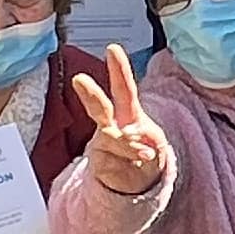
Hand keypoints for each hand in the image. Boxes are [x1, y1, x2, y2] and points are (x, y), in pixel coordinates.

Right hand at [71, 44, 170, 194]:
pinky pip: (112, 160)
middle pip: (99, 106)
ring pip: (113, 139)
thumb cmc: (145, 153)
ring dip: (130, 146)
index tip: (112, 49)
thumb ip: (145, 135)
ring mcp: (102, 143)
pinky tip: (134, 165)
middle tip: (79, 80)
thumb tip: (129, 134)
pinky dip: (128, 163)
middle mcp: (111, 125)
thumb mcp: (155, 141)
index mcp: (128, 113)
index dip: (118, 69)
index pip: (124, 88)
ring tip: (146, 154)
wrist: (136, 184)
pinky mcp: (97, 161)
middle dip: (90, 93)